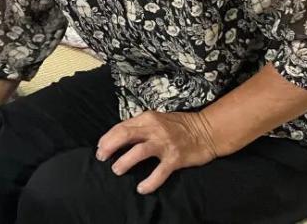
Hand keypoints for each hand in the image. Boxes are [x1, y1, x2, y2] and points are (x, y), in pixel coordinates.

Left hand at [96, 110, 218, 194]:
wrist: (207, 131)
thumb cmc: (179, 125)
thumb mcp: (156, 119)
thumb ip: (140, 127)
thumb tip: (118, 137)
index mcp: (147, 118)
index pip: (121, 126)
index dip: (108, 138)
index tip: (100, 147)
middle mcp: (154, 129)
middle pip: (125, 135)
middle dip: (109, 146)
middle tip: (101, 157)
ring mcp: (165, 144)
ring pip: (139, 151)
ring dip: (125, 161)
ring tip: (116, 170)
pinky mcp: (176, 158)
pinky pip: (160, 172)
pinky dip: (150, 181)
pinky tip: (141, 188)